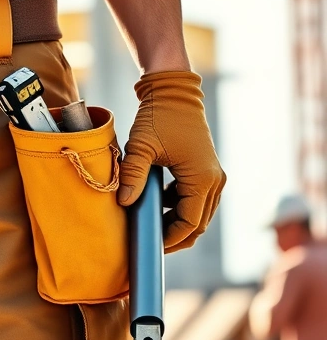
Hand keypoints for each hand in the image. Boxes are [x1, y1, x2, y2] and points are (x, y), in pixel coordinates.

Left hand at [118, 71, 226, 252]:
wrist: (173, 94)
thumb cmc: (157, 118)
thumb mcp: (140, 147)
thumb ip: (132, 175)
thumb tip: (125, 203)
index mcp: (202, 179)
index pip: (190, 223)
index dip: (170, 238)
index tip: (150, 245)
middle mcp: (214, 181)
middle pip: (198, 224)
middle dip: (175, 236)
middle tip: (148, 242)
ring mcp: (213, 176)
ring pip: (198, 213)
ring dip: (176, 222)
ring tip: (148, 224)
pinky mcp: (206, 171)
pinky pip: (195, 200)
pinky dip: (177, 207)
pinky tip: (155, 204)